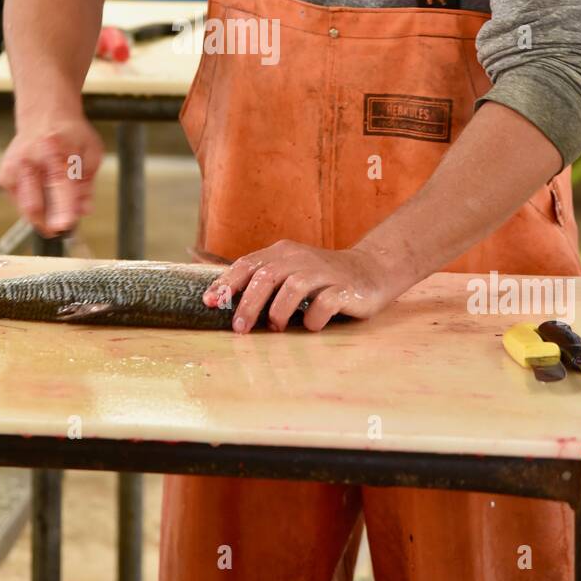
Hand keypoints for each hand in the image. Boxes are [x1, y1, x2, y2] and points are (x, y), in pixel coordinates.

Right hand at [0, 115, 103, 236]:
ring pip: (27, 209)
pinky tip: (41, 187)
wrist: (43, 115)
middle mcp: (29, 159)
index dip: (62, 208)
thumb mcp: (91, 152)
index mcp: (54, 150)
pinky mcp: (3, 177)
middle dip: (48, 224)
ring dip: (44, 215)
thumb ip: (87, 184)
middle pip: (34, 204)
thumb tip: (83, 211)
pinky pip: (21, 203)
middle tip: (61, 228)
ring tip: (56, 198)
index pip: (58, 184)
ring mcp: (13, 169)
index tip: (65, 226)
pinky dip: (34, 204)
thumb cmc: (70, 135)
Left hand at [202, 239, 391, 332]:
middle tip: (239, 328)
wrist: (372, 270)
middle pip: (267, 276)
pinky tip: (310, 326)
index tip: (208, 303)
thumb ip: (263, 281)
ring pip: (293, 286)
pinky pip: (325, 302)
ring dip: (279, 311)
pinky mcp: (346, 289)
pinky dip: (313, 317)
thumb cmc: (322, 278)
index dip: (226, 283)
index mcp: (283, 253)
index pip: (248, 264)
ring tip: (276, 327)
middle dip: (249, 303)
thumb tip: (223, 302)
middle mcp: (301, 259)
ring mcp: (324, 273)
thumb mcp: (291, 271)